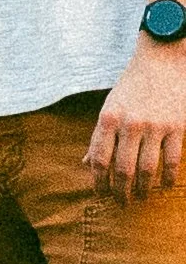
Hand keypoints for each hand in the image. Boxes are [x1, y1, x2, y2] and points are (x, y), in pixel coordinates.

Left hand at [87, 39, 185, 198]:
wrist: (162, 60)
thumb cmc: (132, 86)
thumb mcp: (110, 106)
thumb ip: (99, 136)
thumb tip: (86, 163)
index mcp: (108, 118)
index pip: (99, 159)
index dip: (99, 182)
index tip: (101, 194)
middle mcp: (129, 124)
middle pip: (122, 169)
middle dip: (120, 192)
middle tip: (122, 204)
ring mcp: (155, 126)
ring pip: (147, 170)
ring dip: (143, 189)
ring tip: (141, 198)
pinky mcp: (177, 128)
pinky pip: (171, 161)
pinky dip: (168, 179)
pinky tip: (165, 186)